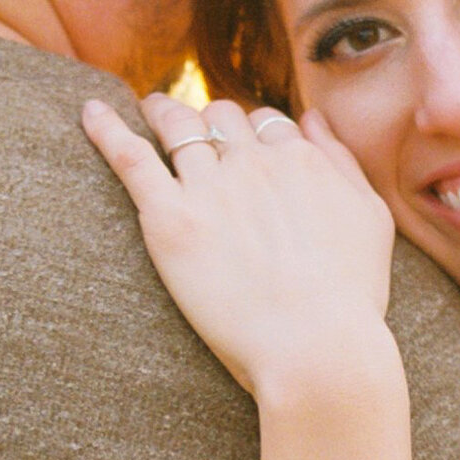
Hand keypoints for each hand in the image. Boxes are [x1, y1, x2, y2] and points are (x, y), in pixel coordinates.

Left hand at [81, 95, 398, 401]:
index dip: (251, 134)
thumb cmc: (351, 298)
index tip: (241, 150)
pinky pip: (131, 158)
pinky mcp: (171, 219)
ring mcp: (210, 187)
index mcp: (300, 161)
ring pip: (178, 126)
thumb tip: (311, 117)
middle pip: (221, 117)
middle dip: (209, 120)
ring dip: (164, 113)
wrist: (319, 348)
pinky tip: (89, 113)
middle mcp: (254, 162)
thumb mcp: (369, 218)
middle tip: (193, 130)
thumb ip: (341, 160)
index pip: (266, 124)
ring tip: (152, 111)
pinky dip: (107, 131)